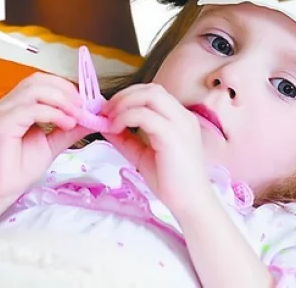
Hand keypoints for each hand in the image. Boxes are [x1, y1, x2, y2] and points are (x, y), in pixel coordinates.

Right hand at [0, 73, 89, 204]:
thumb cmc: (19, 168)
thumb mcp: (51, 145)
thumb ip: (69, 130)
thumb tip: (92, 119)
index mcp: (18, 104)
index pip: (42, 81)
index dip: (65, 87)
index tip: (86, 102)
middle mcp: (9, 102)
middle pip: (39, 80)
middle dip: (65, 90)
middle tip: (84, 107)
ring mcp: (4, 110)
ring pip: (35, 89)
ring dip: (61, 99)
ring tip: (77, 115)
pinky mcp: (2, 123)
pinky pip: (31, 109)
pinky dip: (53, 113)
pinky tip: (66, 123)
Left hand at [102, 83, 212, 217]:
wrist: (191, 205)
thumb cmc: (171, 182)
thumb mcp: (142, 154)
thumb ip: (125, 138)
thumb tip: (103, 124)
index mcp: (179, 119)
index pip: (153, 93)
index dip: (128, 96)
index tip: (108, 109)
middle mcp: (182, 116)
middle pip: (151, 89)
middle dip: (124, 95)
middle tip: (105, 110)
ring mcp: (180, 124)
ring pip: (150, 95)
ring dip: (125, 102)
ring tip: (110, 118)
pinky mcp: (172, 136)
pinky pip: (145, 115)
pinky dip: (126, 116)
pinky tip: (116, 129)